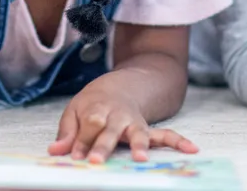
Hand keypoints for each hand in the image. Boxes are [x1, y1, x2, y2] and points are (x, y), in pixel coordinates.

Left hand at [48, 86, 197, 163]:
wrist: (122, 86)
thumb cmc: (94, 103)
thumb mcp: (75, 111)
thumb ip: (67, 132)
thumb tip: (54, 150)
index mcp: (97, 109)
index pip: (89, 124)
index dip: (81, 140)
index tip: (75, 157)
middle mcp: (117, 116)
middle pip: (109, 129)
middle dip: (103, 145)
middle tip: (95, 160)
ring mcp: (134, 123)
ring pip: (138, 132)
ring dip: (138, 145)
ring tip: (140, 159)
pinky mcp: (148, 129)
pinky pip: (165, 134)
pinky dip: (179, 141)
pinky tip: (192, 149)